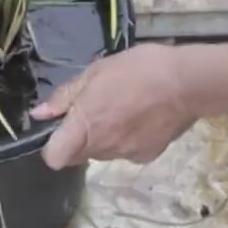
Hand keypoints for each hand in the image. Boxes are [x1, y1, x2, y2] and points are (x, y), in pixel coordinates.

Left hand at [30, 44, 197, 168]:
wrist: (187, 83)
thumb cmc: (138, 70)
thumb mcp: (96, 72)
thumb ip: (65, 96)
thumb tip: (39, 114)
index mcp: (84, 125)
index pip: (54, 158)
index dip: (52, 147)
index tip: (60, 130)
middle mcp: (102, 147)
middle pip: (78, 155)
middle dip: (79, 138)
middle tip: (95, 110)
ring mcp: (125, 155)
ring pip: (103, 153)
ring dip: (104, 137)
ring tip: (122, 109)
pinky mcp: (147, 156)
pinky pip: (127, 152)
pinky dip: (128, 140)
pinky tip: (142, 119)